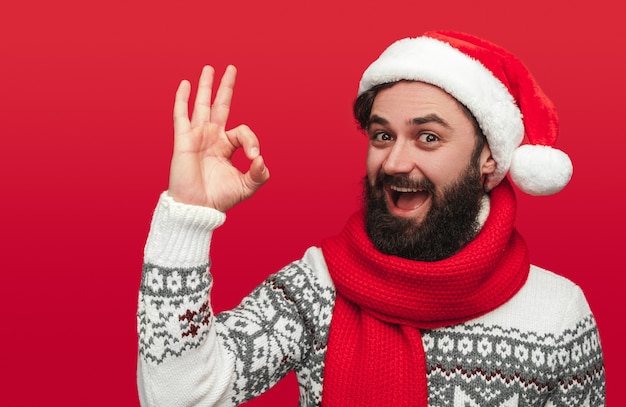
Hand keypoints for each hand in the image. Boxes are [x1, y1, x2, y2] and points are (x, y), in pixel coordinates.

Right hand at [168, 65, 269, 211]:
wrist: (197, 208)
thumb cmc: (219, 199)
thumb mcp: (246, 187)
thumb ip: (259, 174)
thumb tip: (261, 159)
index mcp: (226, 147)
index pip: (243, 131)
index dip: (252, 140)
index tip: (255, 157)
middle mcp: (212, 138)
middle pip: (220, 106)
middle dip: (226, 87)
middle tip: (232, 68)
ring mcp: (197, 137)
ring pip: (202, 106)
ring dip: (205, 86)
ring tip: (209, 68)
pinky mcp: (183, 141)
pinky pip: (181, 116)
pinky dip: (182, 99)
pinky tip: (186, 84)